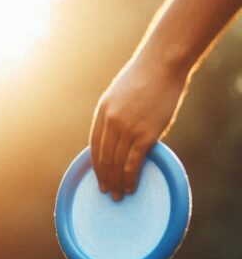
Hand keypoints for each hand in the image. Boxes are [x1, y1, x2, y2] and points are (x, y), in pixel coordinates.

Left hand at [90, 56, 189, 200]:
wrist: (164, 63)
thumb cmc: (145, 78)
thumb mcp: (119, 96)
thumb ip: (114, 117)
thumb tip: (117, 138)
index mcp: (102, 114)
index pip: (94, 148)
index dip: (96, 167)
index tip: (99, 179)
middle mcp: (111, 123)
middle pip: (104, 159)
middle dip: (105, 179)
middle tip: (107, 193)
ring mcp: (128, 129)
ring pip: (117, 164)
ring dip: (117, 183)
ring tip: (119, 195)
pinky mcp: (146, 134)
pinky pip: (133, 163)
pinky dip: (130, 178)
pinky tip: (131, 186)